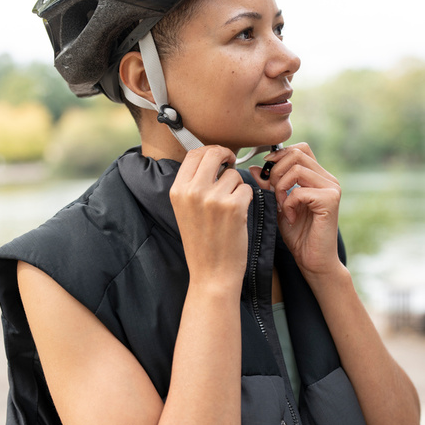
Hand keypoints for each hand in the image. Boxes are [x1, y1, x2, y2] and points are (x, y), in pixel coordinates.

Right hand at [170, 146, 252, 288]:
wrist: (211, 273)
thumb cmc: (202, 243)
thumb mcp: (185, 210)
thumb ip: (193, 184)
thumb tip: (211, 157)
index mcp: (177, 190)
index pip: (194, 153)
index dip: (210, 151)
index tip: (219, 158)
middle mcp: (193, 191)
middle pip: (214, 153)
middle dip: (227, 156)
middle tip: (231, 165)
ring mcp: (213, 198)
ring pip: (234, 174)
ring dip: (237, 186)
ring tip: (230, 207)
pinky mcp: (234, 207)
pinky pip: (246, 189)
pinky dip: (247, 199)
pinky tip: (238, 216)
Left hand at [249, 143, 341, 278]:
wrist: (314, 261)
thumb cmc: (297, 234)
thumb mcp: (278, 205)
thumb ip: (268, 186)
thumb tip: (255, 168)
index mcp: (318, 176)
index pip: (299, 149)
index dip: (279, 155)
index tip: (266, 172)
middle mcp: (328, 178)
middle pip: (296, 154)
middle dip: (276, 171)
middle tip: (273, 193)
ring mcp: (332, 188)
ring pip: (296, 169)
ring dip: (280, 187)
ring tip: (281, 206)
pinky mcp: (330, 200)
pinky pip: (299, 190)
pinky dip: (288, 203)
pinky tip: (290, 217)